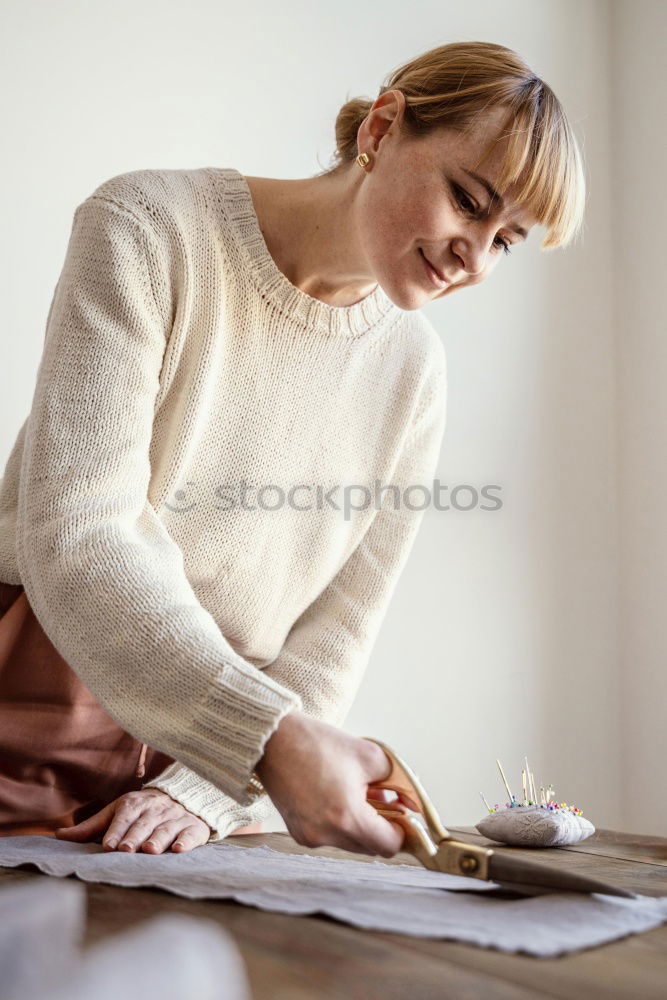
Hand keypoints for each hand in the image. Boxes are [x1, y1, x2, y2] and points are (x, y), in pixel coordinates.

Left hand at [54, 788, 210, 853]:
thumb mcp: (116, 812)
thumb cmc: (141, 811)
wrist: (183, 797)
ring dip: (158, 839)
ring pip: (166, 828)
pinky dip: (186, 841)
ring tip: (150, 850)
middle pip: (144, 824)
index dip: (117, 831)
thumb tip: (58, 835)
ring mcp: (176, 817)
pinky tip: (179, 849)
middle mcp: (156, 809)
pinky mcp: (193, 827)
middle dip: (135, 836)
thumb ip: (91, 827)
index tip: (109, 845)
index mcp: (134, 804)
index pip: (124, 817)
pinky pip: (191, 834)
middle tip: (126, 849)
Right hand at [255, 710, 406, 857]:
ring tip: (357, 793)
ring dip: (360, 824)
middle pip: (370, 847)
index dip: (402, 831)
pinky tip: (336, 797)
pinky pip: (330, 836)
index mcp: (347, 817)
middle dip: (382, 825)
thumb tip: (412, 802)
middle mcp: (326, 835)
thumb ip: (399, 781)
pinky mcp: (298, 832)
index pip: (389, 846)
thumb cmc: (319, 744)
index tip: (404, 815)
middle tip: (383, 799)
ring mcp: (309, 837)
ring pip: (350, 843)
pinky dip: (339, 823)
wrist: (274, 740)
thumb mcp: (370, 756)